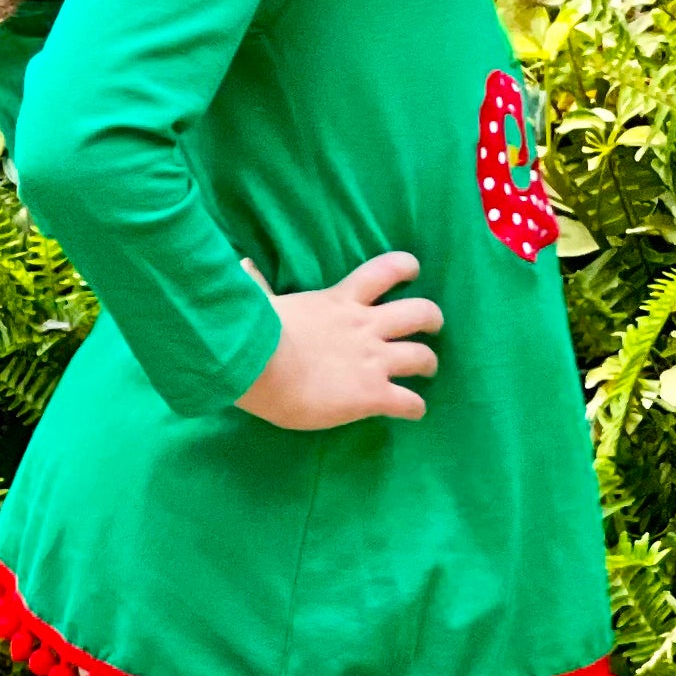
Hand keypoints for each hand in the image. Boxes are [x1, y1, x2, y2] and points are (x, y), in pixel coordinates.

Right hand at [236, 252, 442, 429]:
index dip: (405, 267)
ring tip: (428, 369)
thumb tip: (243, 264)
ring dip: (429, 363)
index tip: (412, 271)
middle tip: (432, 326)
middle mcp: (365, 327)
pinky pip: (408, 402)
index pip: (384, 271)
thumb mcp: (264, 301)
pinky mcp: (372, 395)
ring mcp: (373, 361)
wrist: (260, 366)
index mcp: (341, 301)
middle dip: (431, 318)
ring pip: (422, 357)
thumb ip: (261, 285)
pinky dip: (415, 407)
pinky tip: (414, 411)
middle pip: (419, 313)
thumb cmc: (256, 333)